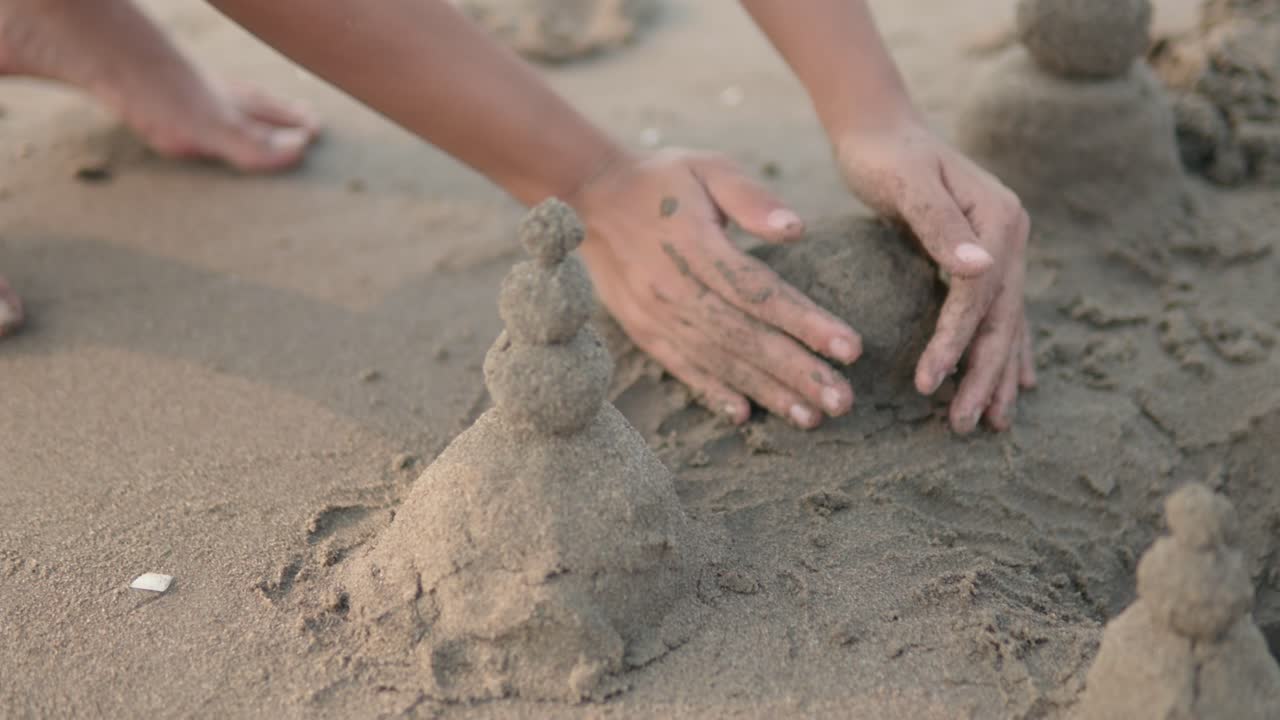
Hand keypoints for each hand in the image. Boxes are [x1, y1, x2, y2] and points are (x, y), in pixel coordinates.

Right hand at [571, 148, 863, 428]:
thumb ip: (752, 198)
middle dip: (797, 372)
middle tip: (842, 402)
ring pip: (719, 361)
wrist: (590, 197)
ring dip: (766, 392)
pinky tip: (744, 416)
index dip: (806, 323)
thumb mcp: (709, 168)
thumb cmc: (663, 180)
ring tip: (810, 416)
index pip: (760, 293)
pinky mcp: (643, 330)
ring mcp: (656, 315)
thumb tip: (796, 229)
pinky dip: (713, 393)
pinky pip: (682, 367)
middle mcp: (674, 288)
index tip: (850, 349)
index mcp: (696, 246)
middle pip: (745, 338)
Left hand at [837, 120, 1035, 433]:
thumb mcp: (906, 184)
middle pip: (1003, 318)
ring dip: (999, 374)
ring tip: (992, 423)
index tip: (928, 384)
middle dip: (983, 376)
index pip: (979, 297)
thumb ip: (940, 225)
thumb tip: (983, 269)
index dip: (955, 343)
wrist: (881, 129)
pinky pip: (999, 311)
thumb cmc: (884, 156)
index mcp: (998, 219)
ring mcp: (1002, 247)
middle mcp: (1010, 235)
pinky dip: (1005, 348)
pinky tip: (1012, 381)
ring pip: (1007, 322)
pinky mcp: (982, 257)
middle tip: (962, 426)